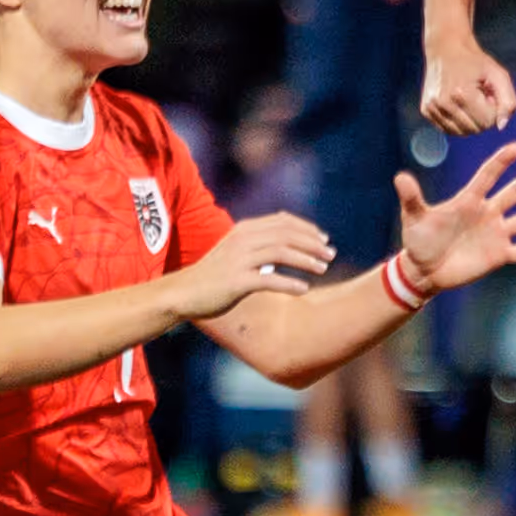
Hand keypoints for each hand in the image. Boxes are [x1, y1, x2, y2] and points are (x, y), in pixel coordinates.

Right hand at [173, 211, 339, 319]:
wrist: (184, 293)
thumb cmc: (213, 275)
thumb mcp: (236, 251)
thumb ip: (258, 244)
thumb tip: (287, 244)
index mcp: (245, 230)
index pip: (283, 222)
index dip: (307, 229)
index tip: (324, 239)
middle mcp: (243, 240)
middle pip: (287, 235)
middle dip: (313, 243)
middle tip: (331, 254)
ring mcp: (239, 260)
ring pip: (281, 253)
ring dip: (306, 260)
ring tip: (324, 269)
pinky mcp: (236, 282)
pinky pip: (269, 280)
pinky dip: (290, 284)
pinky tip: (304, 290)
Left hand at [390, 144, 515, 295]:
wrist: (424, 270)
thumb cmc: (419, 240)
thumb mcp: (414, 218)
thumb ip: (412, 198)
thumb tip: (400, 178)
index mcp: (468, 200)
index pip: (486, 177)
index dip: (499, 163)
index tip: (514, 147)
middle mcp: (487, 213)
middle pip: (512, 193)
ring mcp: (495, 233)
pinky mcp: (499, 254)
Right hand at [420, 32, 515, 136]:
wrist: (446, 48)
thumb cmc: (476, 62)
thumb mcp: (499, 75)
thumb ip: (508, 101)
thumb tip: (501, 127)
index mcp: (462, 93)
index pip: (487, 122)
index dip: (492, 108)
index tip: (487, 92)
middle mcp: (443, 103)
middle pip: (474, 129)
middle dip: (481, 116)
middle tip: (478, 95)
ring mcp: (431, 108)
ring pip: (461, 132)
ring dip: (470, 120)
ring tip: (468, 99)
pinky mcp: (425, 111)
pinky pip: (448, 129)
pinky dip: (457, 121)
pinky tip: (458, 104)